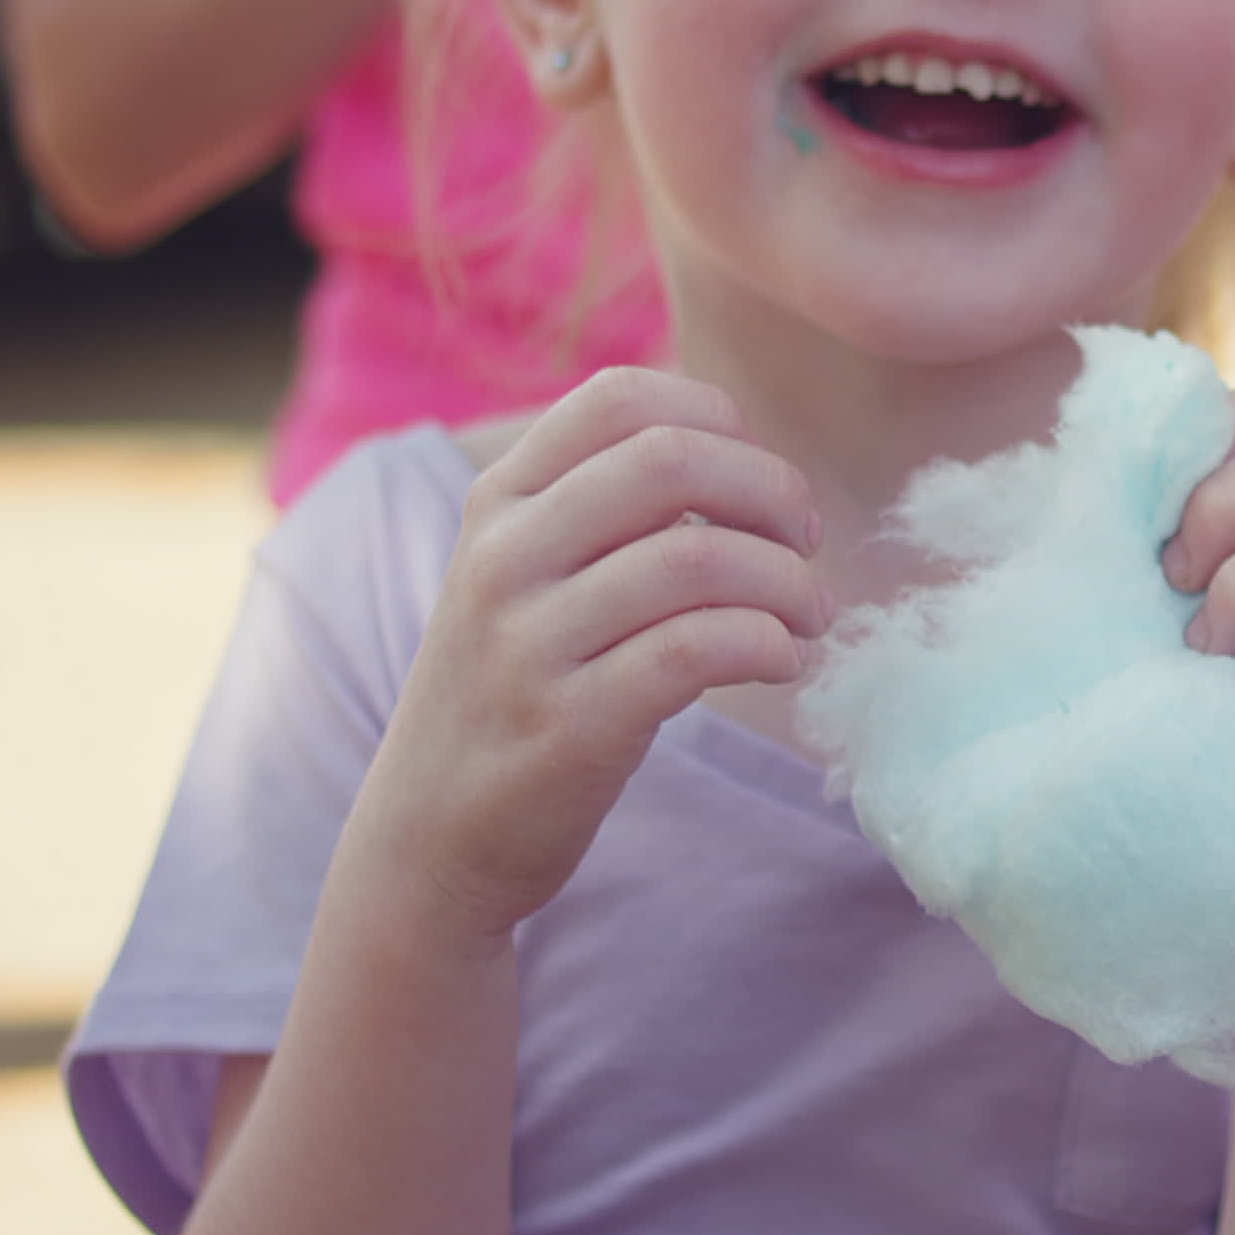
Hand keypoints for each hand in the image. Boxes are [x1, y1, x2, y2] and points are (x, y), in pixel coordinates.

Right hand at [365, 368, 832, 941]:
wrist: (426, 837)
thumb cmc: (513, 690)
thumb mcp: (523, 575)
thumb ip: (602, 507)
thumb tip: (740, 453)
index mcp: (498, 502)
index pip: (620, 397)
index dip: (719, 421)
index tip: (758, 483)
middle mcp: (504, 557)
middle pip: (671, 459)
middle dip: (771, 489)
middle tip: (805, 541)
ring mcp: (529, 642)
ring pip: (699, 559)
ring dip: (789, 582)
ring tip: (808, 616)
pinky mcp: (568, 725)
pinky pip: (696, 650)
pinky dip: (767, 644)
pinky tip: (782, 662)